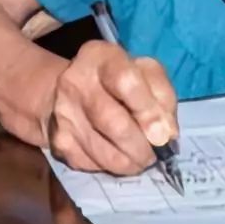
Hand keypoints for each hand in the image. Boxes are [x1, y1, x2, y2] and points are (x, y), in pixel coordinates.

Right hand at [46, 41, 177, 174]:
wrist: (67, 92)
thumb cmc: (119, 79)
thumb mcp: (146, 73)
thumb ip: (163, 97)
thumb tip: (166, 134)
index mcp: (101, 56)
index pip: (126, 82)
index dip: (148, 111)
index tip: (162, 136)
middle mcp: (75, 82)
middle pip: (113, 122)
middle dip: (141, 146)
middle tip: (156, 155)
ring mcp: (63, 114)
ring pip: (103, 151)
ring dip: (130, 162)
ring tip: (143, 160)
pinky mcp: (58, 142)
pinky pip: (92, 164)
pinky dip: (113, 167)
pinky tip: (121, 158)